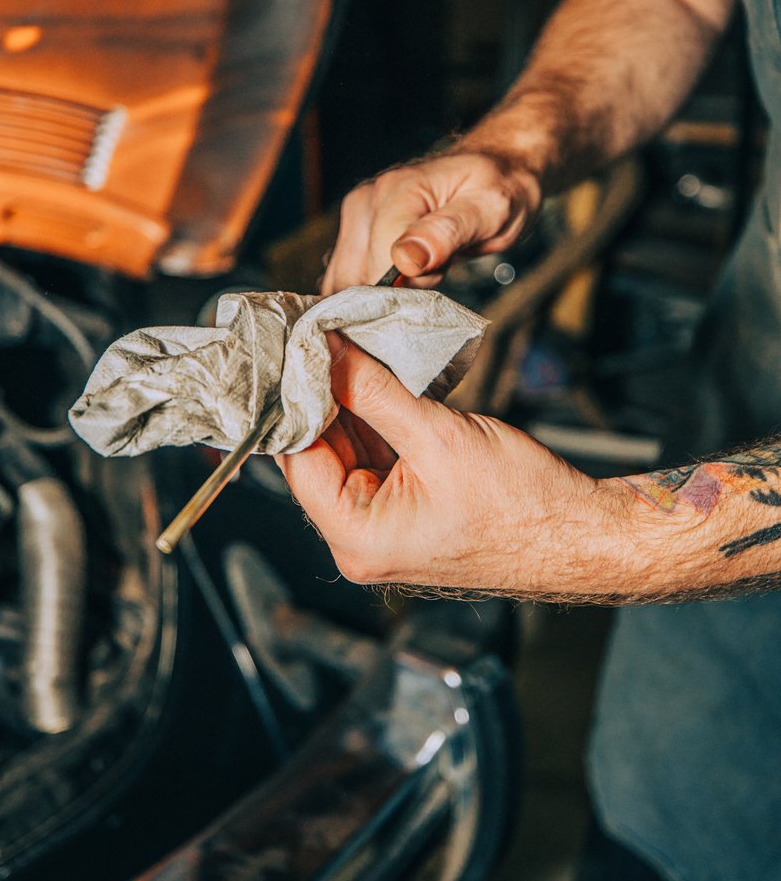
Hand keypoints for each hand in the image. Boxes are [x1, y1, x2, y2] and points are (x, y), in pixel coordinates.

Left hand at [277, 337, 627, 597]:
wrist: (583, 536)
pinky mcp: (406, 513)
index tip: (300, 348)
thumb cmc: (525, 505)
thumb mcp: (439, 436)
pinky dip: (378, 421)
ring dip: (352, 403)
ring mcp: (383, 529)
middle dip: (325, 396)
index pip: (298, 458)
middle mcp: (359, 541)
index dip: (297, 398)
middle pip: (319, 454)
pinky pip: (377, 460)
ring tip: (355, 351)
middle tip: (327, 338)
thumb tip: (328, 350)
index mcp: (357, 537)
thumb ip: (374, 391)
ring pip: (348, 452)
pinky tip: (382, 381)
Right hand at [321, 151, 540, 292]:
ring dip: (378, 298)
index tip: (439, 283)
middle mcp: (367, 201)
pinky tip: (402, 281)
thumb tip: (404, 261)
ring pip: (345, 281)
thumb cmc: (498, 188)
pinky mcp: (357, 231)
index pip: (380, 264)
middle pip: (355, 277)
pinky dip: (370, 293)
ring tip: (420, 278)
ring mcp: (358, 215)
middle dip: (389, 297)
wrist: (496, 169)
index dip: (407, 289)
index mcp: (398, 192)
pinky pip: (348, 276)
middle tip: (433, 281)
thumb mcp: (489, 208)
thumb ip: (446, 233)